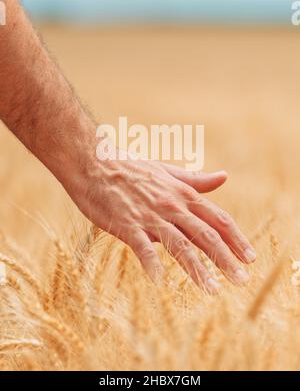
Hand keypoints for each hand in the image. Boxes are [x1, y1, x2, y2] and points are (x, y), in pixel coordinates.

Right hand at [68, 151, 255, 292]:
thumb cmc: (130, 167)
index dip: (236, 239)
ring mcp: (150, 216)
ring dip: (198, 269)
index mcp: (183, 194)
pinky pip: (142, 247)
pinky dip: (151, 263)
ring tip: (213, 290)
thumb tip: (223, 176)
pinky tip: (159, 281)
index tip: (250, 258)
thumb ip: (196, 179)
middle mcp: (172, 206)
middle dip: (226, 258)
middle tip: (242, 280)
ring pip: (180, 244)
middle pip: (206, 234)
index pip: (217, 219)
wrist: (94, 161)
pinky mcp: (127, 224)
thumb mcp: (167, 171)